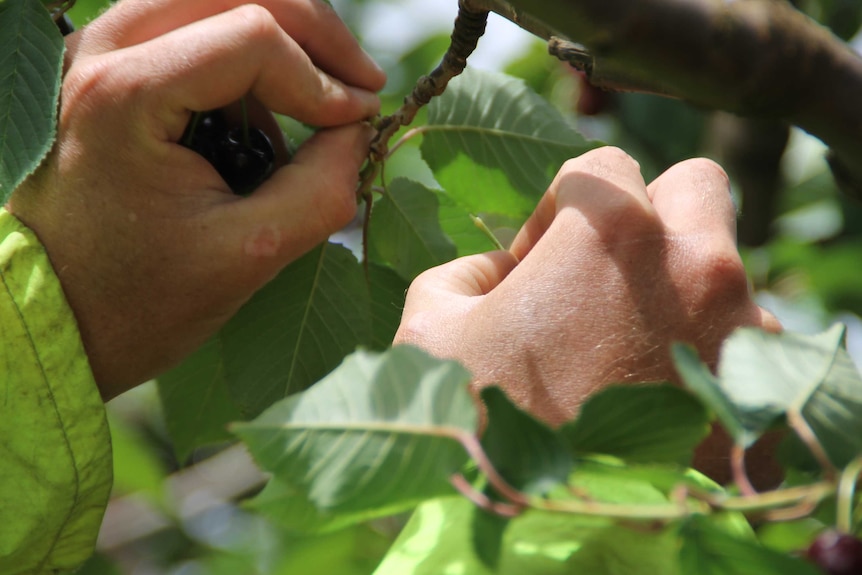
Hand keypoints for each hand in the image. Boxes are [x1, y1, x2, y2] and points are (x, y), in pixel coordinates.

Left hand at [8, 0, 384, 398]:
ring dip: (282, 33)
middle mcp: (100, 53)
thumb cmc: (139, 297)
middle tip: (361, 83)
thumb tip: (359, 130)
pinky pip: (190, 25)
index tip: (360, 122)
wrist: (56, 316)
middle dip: (314, 31)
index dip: (324, 78)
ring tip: (322, 93)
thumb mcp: (249, 254)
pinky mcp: (107, 69)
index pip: (254, 37)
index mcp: (125, 96)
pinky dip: (245, 53)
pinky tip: (269, 107)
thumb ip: (322, 189)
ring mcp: (96, 53)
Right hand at [395, 147, 781, 480]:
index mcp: (612, 230)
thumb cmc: (474, 423)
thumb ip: (467, 269)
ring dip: (682, 292)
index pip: (600, 166)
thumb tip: (500, 269)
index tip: (540, 260)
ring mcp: (743, 333)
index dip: (560, 210)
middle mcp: (697, 265)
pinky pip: (747, 349)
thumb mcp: (431, 325)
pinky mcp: (761, 400)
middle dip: (651, 215)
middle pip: (694, 188)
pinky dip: (706, 358)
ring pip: (727, 271)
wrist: (531, 532)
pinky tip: (654, 399)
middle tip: (606, 275)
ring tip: (625, 354)